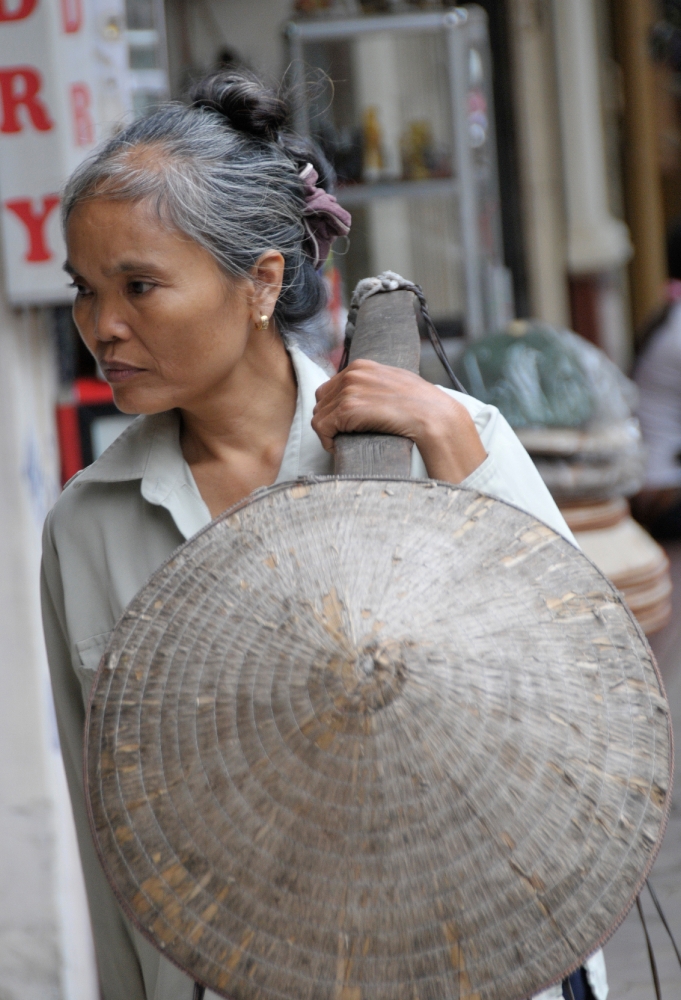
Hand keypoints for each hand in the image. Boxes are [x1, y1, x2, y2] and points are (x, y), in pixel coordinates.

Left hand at [312, 359, 486, 483]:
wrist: (434, 416)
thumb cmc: (421, 406)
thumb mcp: (395, 384)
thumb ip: (374, 385)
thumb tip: (362, 397)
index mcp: (361, 366)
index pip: (329, 388)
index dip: (333, 410)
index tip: (344, 425)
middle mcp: (352, 374)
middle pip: (321, 401)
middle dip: (329, 421)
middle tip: (343, 436)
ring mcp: (349, 390)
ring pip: (319, 415)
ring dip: (328, 432)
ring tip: (343, 442)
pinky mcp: (348, 409)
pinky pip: (321, 427)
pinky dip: (327, 440)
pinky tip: (339, 446)